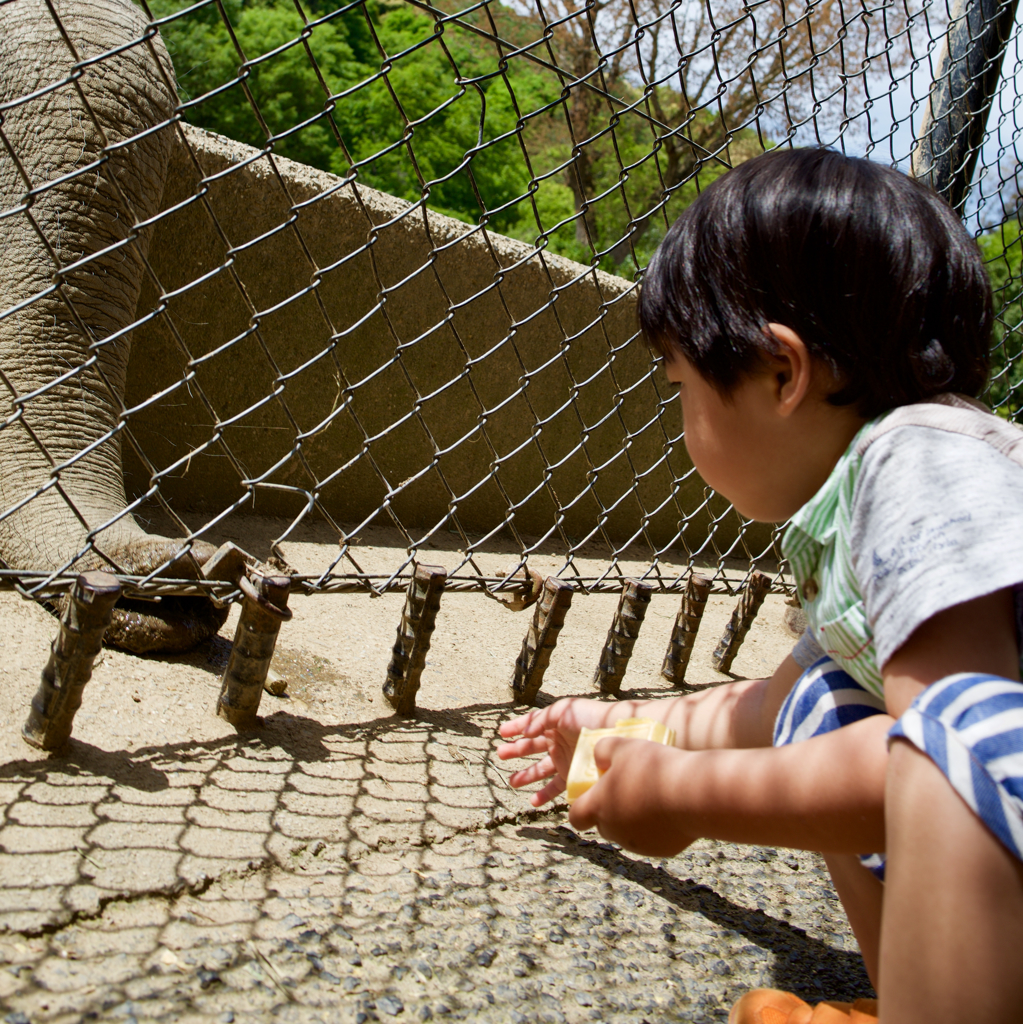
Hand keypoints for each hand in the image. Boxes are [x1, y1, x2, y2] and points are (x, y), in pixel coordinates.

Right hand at [496, 698, 615, 805]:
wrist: (615, 734)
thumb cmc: (590, 717)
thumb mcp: (562, 710)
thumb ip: (540, 719)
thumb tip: (525, 733)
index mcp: (555, 724)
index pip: (531, 726)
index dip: (516, 728)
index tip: (501, 733)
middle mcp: (558, 741)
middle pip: (532, 748)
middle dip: (516, 751)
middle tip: (501, 755)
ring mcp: (565, 760)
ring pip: (541, 770)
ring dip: (526, 775)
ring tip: (512, 781)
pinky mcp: (573, 776)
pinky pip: (555, 787)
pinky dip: (544, 795)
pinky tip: (533, 801)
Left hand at [568, 736, 695, 856]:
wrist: (692, 795)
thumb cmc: (651, 768)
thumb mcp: (622, 746)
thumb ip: (602, 751)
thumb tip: (599, 759)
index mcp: (598, 807)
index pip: (576, 817)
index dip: (581, 806)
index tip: (592, 793)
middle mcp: (614, 830)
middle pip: (603, 824)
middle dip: (609, 810)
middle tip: (627, 788)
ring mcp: (637, 843)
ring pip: (627, 832)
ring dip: (632, 818)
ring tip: (651, 793)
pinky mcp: (661, 850)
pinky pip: (652, 838)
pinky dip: (656, 827)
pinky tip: (669, 807)